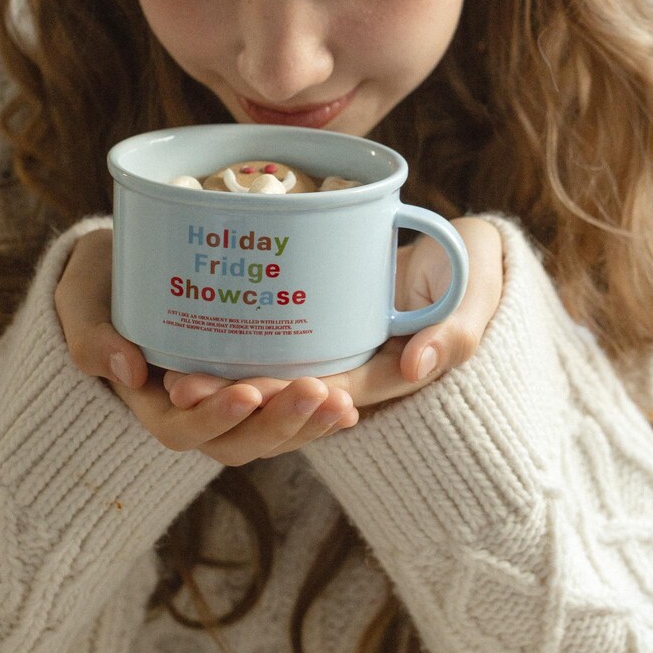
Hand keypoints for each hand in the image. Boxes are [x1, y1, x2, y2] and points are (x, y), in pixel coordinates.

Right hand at [53, 226, 357, 464]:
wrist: (125, 269)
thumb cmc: (100, 283)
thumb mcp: (80, 302)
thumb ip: (92, 336)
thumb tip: (127, 372)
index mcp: (149, 400)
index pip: (182, 428)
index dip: (215, 418)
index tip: (247, 391)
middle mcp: (191, 413)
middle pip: (236, 442)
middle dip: (277, 423)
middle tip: (312, 391)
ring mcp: (226, 404)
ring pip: (268, 435)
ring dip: (306, 424)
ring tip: (339, 401)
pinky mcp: (255, 385)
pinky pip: (287, 415)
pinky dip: (317, 414)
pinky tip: (347, 404)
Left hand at [164, 216, 503, 417]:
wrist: (464, 249)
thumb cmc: (474, 264)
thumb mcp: (478, 289)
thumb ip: (455, 326)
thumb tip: (418, 365)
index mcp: (393, 372)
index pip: (333, 393)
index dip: (288, 397)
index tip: (245, 390)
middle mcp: (353, 376)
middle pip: (290, 404)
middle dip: (236, 402)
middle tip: (183, 386)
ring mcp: (331, 359)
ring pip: (271, 393)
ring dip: (224, 393)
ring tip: (174, 381)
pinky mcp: (316, 337)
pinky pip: (270, 359)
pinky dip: (232, 361)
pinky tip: (187, 354)